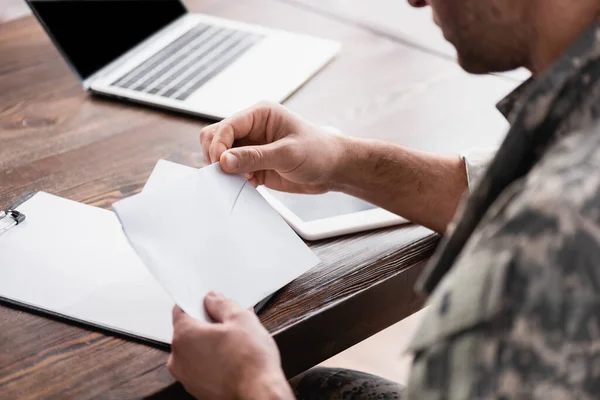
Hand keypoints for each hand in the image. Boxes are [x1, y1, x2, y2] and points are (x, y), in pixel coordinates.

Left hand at [167, 292, 293, 399]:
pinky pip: (202, 366)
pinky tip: (234, 357)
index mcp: (185, 335)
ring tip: (236, 342)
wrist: (259, 393)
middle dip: (209, 324)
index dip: (198, 303)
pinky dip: (214, 360)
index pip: (181, 309)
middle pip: (189, 330)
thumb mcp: (241, 318)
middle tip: (231, 322)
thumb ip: (222, 304)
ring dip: (212, 343)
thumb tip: (213, 299)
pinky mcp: (198, 389)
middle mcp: (179, 358)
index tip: (212, 303)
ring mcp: (187, 376)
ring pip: (196, 350)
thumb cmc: (250, 361)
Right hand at [200, 101, 347, 193]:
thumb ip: (255, 157)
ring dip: (224, 169)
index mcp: (260, 114)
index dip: (219, 145)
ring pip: (220, 155)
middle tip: (229, 173)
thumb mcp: (288, 154)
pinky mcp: (253, 165)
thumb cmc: (319, 152)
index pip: (226, 126)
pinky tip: (250, 184)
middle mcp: (252, 128)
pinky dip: (233, 180)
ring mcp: (251, 147)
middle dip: (216, 156)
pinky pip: (232, 171)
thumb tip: (224, 160)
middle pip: (215, 137)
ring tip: (244, 179)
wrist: (334, 169)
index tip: (222, 165)